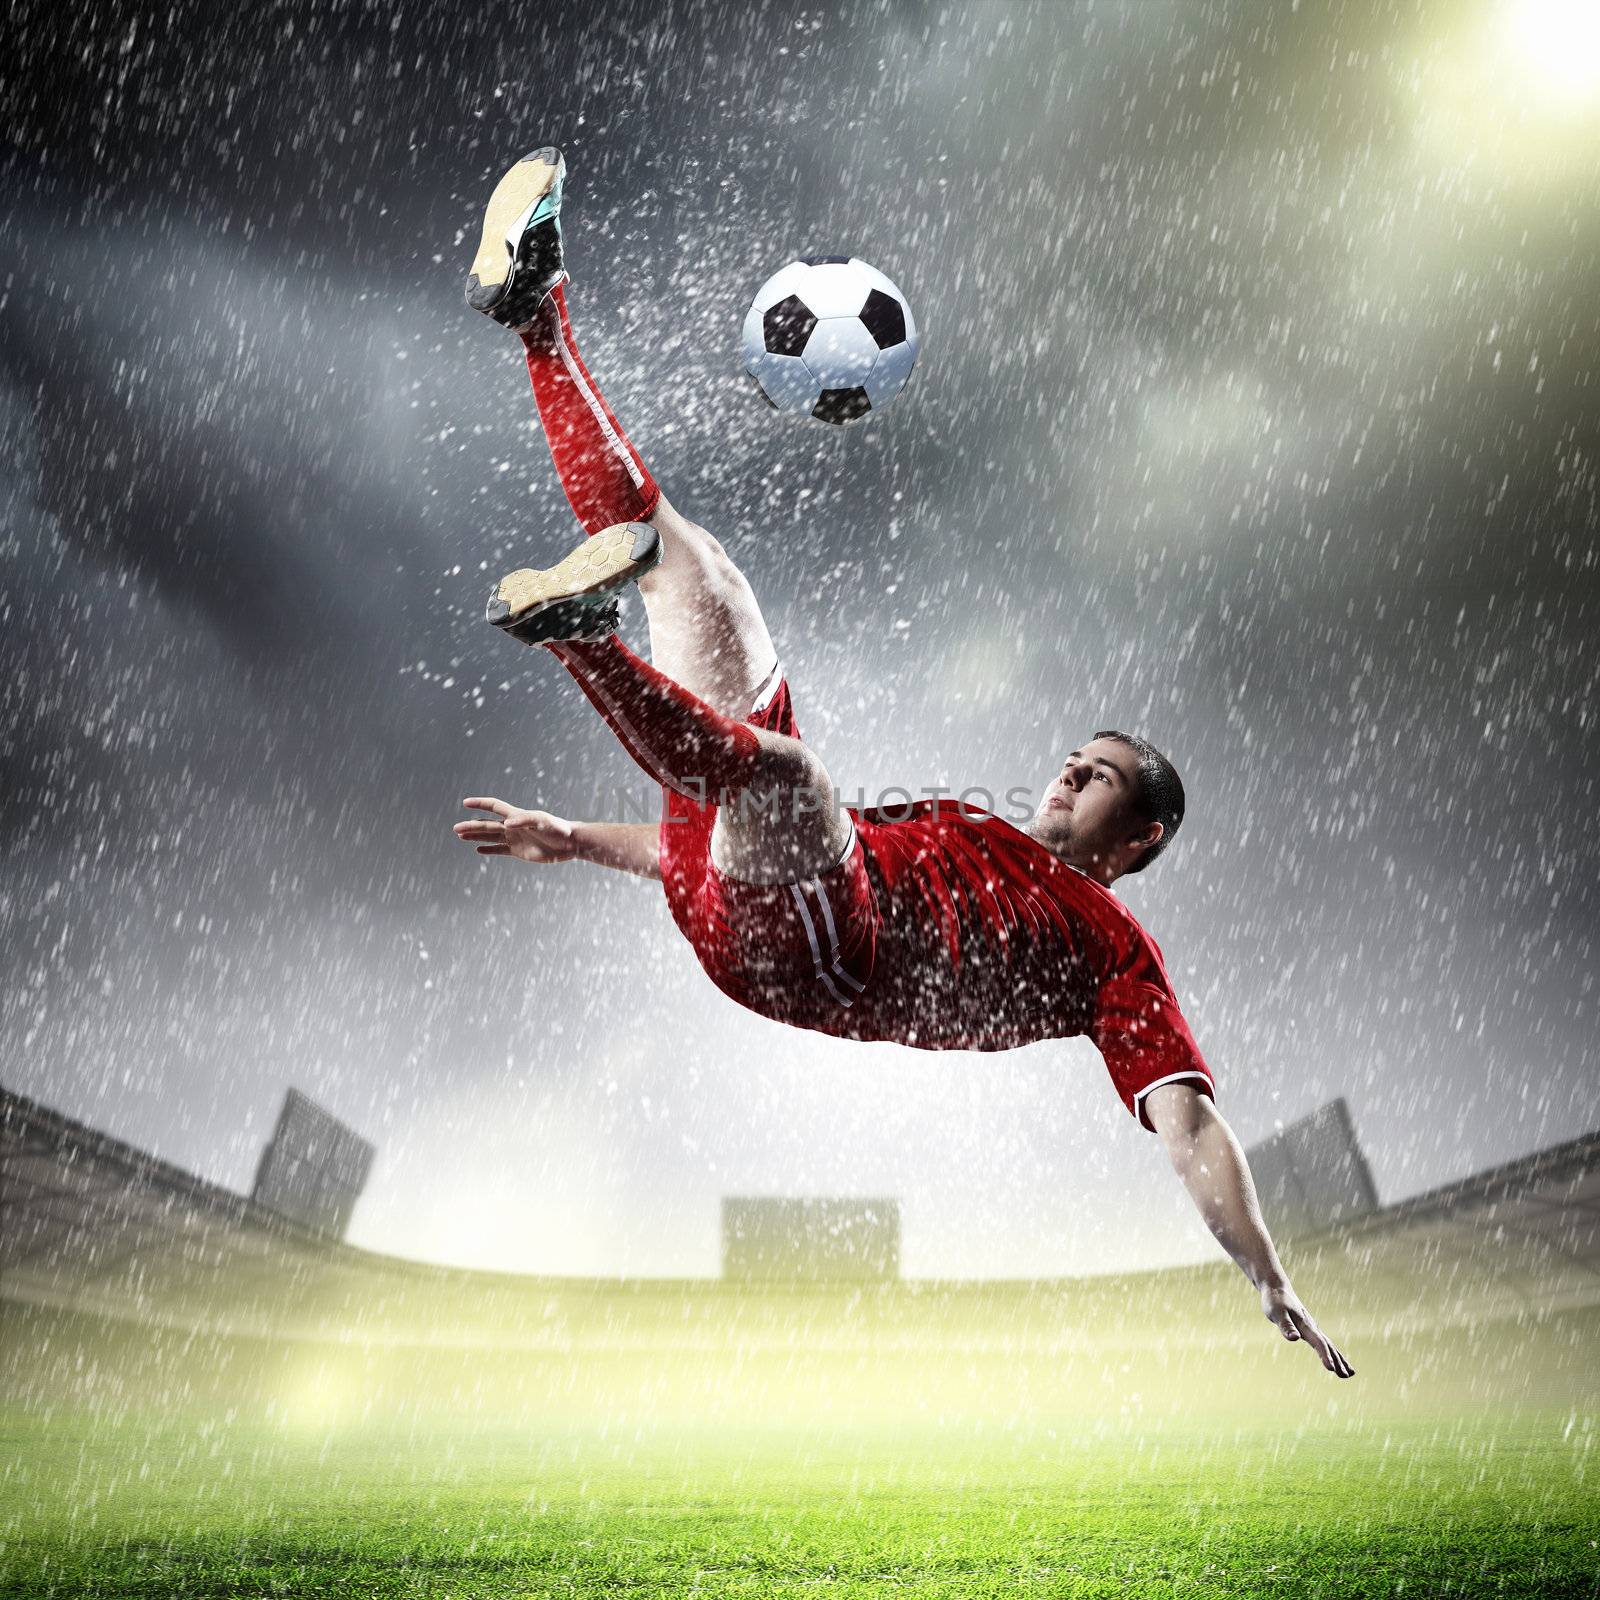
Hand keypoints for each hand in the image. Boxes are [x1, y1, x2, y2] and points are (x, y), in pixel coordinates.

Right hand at [454, 797, 579, 864]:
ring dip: (476, 836)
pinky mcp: (519, 852)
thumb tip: (506, 823)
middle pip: (488, 825)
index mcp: (517, 815)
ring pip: (491, 837)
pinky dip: (489, 850)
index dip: (480, 803)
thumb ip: (525, 820)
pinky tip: (478, 850)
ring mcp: (515, 839)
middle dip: (471, 826)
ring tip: (461, 836)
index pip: (494, 806)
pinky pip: (500, 850)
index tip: (466, 802)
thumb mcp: (542, 822)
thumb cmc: (558, 829)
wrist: (570, 843)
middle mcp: (513, 826)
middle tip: (455, 829)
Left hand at [1261, 1283, 1353, 1377]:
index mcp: (1305, 1325)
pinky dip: (1331, 1352)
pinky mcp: (1309, 1328)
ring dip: (1339, 1358)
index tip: (1331, 1368)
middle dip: (1338, 1361)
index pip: (1318, 1342)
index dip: (1324, 1355)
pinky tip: (1335, 1358)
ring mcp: (1312, 1327)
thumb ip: (1285, 1326)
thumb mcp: (1276, 1313)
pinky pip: (1323, 1342)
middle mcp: (1312, 1327)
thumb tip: (1294, 1338)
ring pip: (1328, 1345)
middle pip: (1328, 1345)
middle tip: (1347, 1375)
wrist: (1276, 1288)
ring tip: (1349, 1373)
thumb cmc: (1275, 1301)